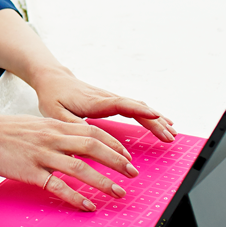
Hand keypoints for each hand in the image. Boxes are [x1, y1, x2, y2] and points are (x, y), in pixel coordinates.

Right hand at [0, 115, 139, 211]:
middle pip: (94, 146)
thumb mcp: (32, 125)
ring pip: (81, 168)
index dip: (114, 143)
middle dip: (117, 161)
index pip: (93, 131)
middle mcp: (51, 138)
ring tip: (118, 192)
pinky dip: (76, 197)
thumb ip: (53, 133)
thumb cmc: (0, 131)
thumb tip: (73, 143)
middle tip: (133, 173)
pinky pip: (58, 186)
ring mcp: (41, 155)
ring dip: (104, 181)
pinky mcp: (30, 171)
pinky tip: (88, 205)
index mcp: (53, 125)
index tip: (127, 155)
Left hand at [32, 70, 174, 141]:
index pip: (120, 104)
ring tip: (172, 133)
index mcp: (94, 101)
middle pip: (135, 107)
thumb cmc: (53, 97)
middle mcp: (106, 98)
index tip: (155, 116)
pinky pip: (135, 108)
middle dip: (154, 121)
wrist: (53, 80)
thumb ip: (71, 127)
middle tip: (169, 136)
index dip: (138, 109)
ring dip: (156, 119)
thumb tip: (84, 146)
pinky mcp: (112, 101)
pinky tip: (161, 123)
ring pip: (138, 107)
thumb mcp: (55, 114)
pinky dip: (149, 115)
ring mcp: (111, 98)